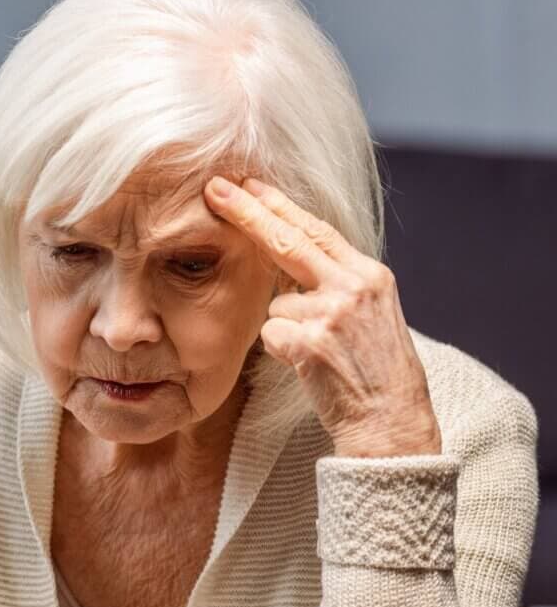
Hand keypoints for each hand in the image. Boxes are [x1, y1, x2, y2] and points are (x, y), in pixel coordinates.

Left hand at [204, 175, 440, 458]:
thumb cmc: (376, 376)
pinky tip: (310, 368)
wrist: (391, 422)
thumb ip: (338, 286)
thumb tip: (291, 266)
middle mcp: (353, 285)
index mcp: (370, 274)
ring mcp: (332, 312)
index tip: (251, 185)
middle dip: (248, 212)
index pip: (318, 230)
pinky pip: (271, 335)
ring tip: (320, 357)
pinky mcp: (312, 342)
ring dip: (285, 330)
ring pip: (276, 304)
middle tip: (215, 189)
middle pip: (288, 240)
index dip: (280, 206)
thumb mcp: (371, 317)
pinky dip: (281, 353)